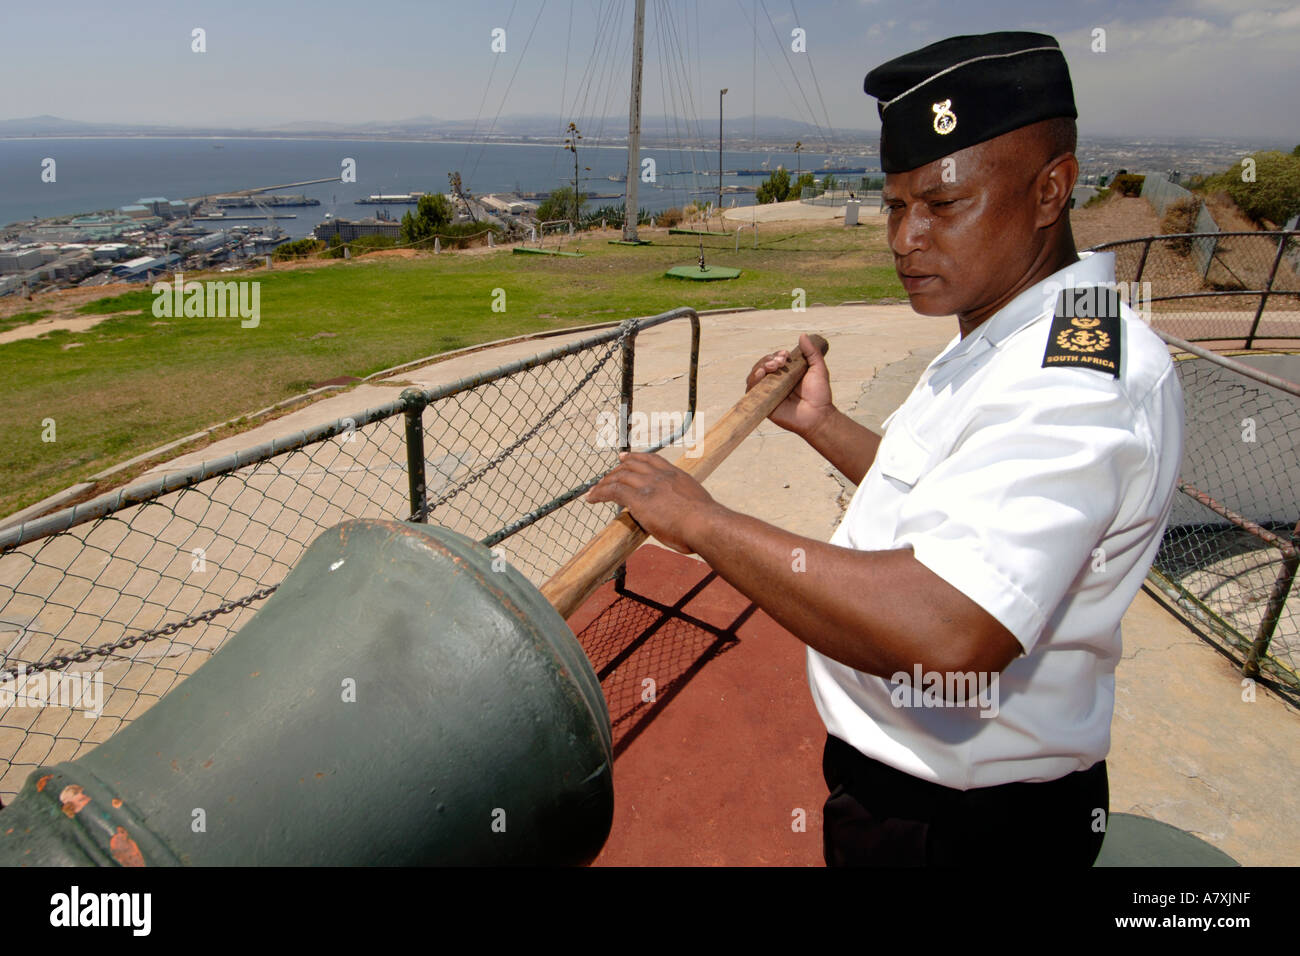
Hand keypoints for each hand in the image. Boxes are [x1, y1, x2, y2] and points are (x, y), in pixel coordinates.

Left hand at [586, 452, 720, 554]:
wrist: (705, 524)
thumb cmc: (707, 524)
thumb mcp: (698, 506)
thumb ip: (687, 506)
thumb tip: (687, 518)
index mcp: (676, 475)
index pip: (652, 459)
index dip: (635, 457)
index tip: (624, 457)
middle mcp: (661, 476)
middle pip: (632, 465)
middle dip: (616, 469)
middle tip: (606, 476)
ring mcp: (648, 485)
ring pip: (619, 477)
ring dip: (604, 483)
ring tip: (594, 491)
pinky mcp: (638, 499)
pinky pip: (612, 491)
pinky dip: (599, 493)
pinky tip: (591, 498)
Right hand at [746, 332, 833, 438]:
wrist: (819, 415)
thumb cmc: (820, 394)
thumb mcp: (818, 369)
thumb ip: (811, 352)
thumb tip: (803, 335)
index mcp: (785, 374)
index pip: (773, 360)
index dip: (776, 355)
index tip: (785, 355)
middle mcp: (774, 382)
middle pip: (761, 366)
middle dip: (768, 360)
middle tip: (781, 362)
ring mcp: (768, 393)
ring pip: (754, 376)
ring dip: (760, 367)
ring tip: (771, 367)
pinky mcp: (763, 405)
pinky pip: (752, 392)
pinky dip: (753, 381)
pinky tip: (760, 375)